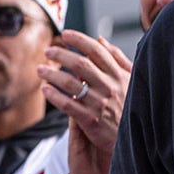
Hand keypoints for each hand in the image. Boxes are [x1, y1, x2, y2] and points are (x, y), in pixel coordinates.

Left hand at [38, 29, 131, 173]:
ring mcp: (100, 104)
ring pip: (70, 84)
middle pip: (81, 65)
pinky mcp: (90, 120)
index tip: (66, 34)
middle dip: (61, 55)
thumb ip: (116, 59)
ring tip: (40, 69)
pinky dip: (54, 96)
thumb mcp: (130, 80)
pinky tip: (44, 89)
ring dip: (52, 74)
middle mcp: (109, 88)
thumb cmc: (129, 105)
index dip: (80, 40)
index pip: (98, 52)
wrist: (133, 139)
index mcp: (119, 76)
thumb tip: (100, 39)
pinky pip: (68, 105)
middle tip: (48, 51)